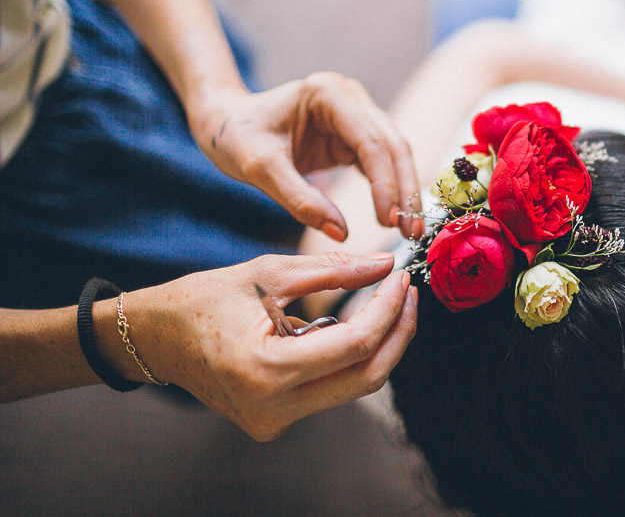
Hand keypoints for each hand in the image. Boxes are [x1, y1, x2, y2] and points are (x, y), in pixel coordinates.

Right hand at [124, 252, 416, 440]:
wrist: (154, 339)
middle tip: (408, 293)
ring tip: (389, 302)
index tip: (401, 278)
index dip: (388, 310)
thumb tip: (386, 265)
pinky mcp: (276, 421)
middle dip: (397, 333)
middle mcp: (272, 408)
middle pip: (365, 377)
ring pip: (352, 387)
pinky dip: (352, 357)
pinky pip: (331, 389)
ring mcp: (274, 422)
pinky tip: (359, 324)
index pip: (355, 345)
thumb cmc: (203, 299)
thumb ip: (334, 270)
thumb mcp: (269, 272)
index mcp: (265, 369)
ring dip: (380, 345)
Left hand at [190, 72, 421, 240]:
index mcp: (328, 94)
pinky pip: (381, 161)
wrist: (225, 123)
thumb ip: (299, 200)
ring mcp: (355, 112)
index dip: (385, 182)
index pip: (370, 141)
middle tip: (410, 231)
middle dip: (404, 189)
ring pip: (395, 153)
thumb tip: (341, 233)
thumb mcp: (258, 169)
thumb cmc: (236, 138)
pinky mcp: (354, 132)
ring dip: (404, 190)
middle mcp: (349, 97)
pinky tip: (395, 215)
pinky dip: (390, 187)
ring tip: (409, 229)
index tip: (389, 221)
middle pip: (392, 145)